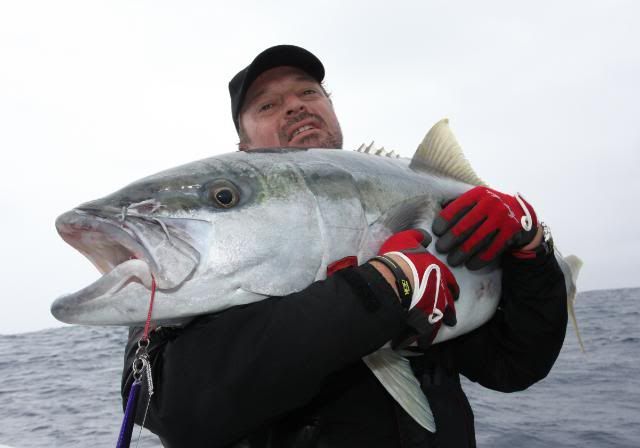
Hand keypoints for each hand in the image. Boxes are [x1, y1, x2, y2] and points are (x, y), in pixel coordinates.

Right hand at [376, 229, 458, 345]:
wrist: (391, 278)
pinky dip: (423, 338)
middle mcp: (439, 291)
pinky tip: (421, 343)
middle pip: (448, 304)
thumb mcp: (407, 238)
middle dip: (450, 312)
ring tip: (437, 334)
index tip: (455, 294)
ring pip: (438, 320)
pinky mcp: (420, 319)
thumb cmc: (399, 257)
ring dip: (438, 327)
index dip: (452, 287)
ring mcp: (431, 306)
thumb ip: (418, 236)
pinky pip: (424, 331)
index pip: (450, 280)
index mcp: (437, 271)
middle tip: (451, 319)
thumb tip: (426, 237)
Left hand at [432, 186, 537, 269]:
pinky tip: (471, 265)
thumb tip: (433, 213)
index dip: (444, 222)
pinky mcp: (511, 231)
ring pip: (478, 239)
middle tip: (441, 249)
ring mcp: (503, 217)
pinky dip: (480, 259)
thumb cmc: (490, 209)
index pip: (456, 208)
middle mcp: (491, 203)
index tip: (436, 233)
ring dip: (463, 252)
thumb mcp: (478, 201)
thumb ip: (460, 205)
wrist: (522, 215)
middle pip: (465, 225)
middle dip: (450, 240)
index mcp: (478, 193)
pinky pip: (493, 248)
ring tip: (453, 261)